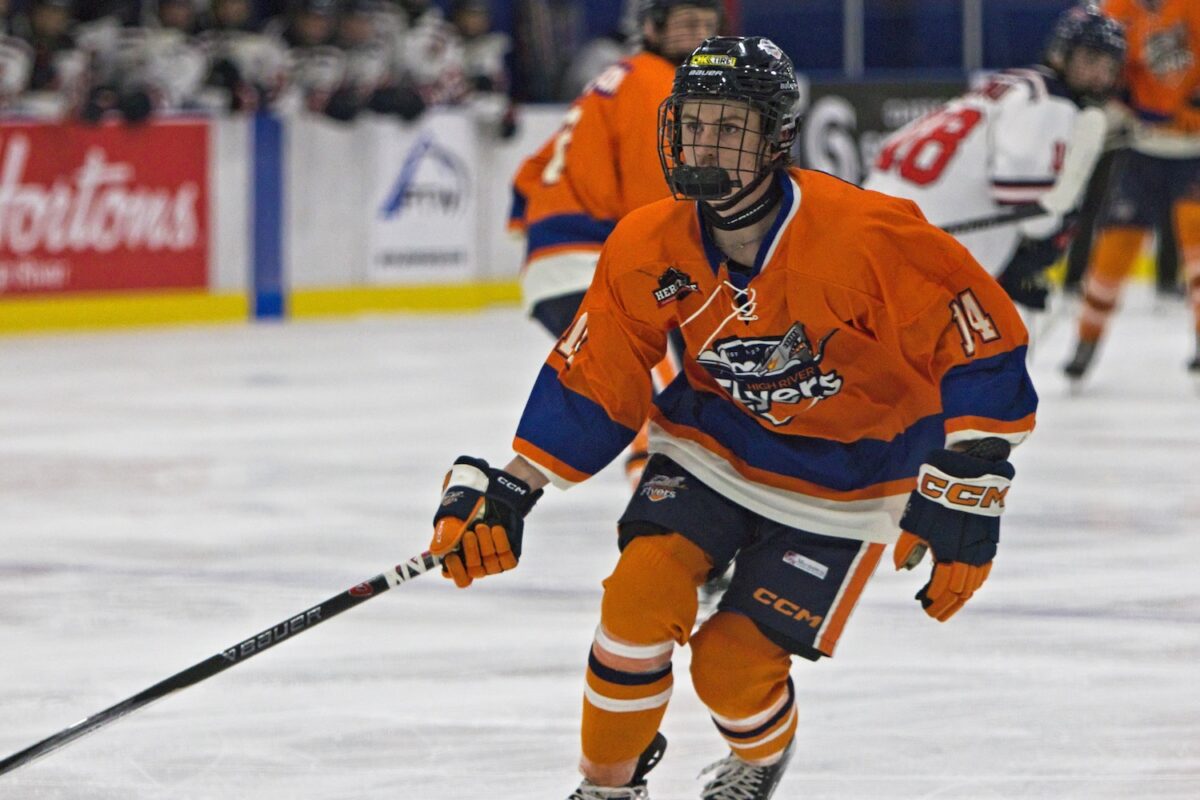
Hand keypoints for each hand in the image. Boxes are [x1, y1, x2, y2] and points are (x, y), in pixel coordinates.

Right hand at [430, 456, 541, 587]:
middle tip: (469, 533)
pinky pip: (508, 560)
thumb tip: (438, 551)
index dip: (455, 571)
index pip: (460, 578)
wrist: (493, 491)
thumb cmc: (468, 503)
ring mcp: (495, 560)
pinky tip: (496, 528)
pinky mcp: (510, 553)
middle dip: (470, 552)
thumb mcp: (452, 514)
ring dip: (485, 544)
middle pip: (474, 571)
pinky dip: (500, 544)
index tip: (451, 556)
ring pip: (491, 565)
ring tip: (483, 525)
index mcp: (461, 558)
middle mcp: (478, 562)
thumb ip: (444, 533)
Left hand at [894, 439, 1013, 621]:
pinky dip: (974, 583)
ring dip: (961, 598)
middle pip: (959, 591)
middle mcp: (969, 556)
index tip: (924, 605)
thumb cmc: (936, 496)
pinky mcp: (991, 541)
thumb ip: (908, 546)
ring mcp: (983, 550)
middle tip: (935, 613)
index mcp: (948, 552)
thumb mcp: (915, 519)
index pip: (941, 586)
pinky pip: (984, 571)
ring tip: (949, 604)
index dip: (932, 599)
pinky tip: (966, 586)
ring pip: (974, 584)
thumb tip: (902, 569)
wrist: (969, 474)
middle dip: (946, 605)